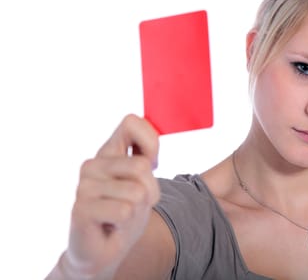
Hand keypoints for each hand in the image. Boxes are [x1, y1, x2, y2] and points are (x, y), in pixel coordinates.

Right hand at [61, 114, 159, 277]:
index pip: (131, 122)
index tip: (151, 164)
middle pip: (142, 166)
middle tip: (133, 203)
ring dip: (138, 209)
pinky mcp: (81, 208)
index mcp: (109, 152)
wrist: (105, 250)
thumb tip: (161, 155)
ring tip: (120, 215)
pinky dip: (126, 223)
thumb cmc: (127, 212)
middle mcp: (93, 164)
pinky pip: (126, 211)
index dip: (151, 143)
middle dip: (150, 190)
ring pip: (138, 191)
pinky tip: (111, 225)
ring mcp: (84, 186)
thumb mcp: (146, 182)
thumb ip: (149, 159)